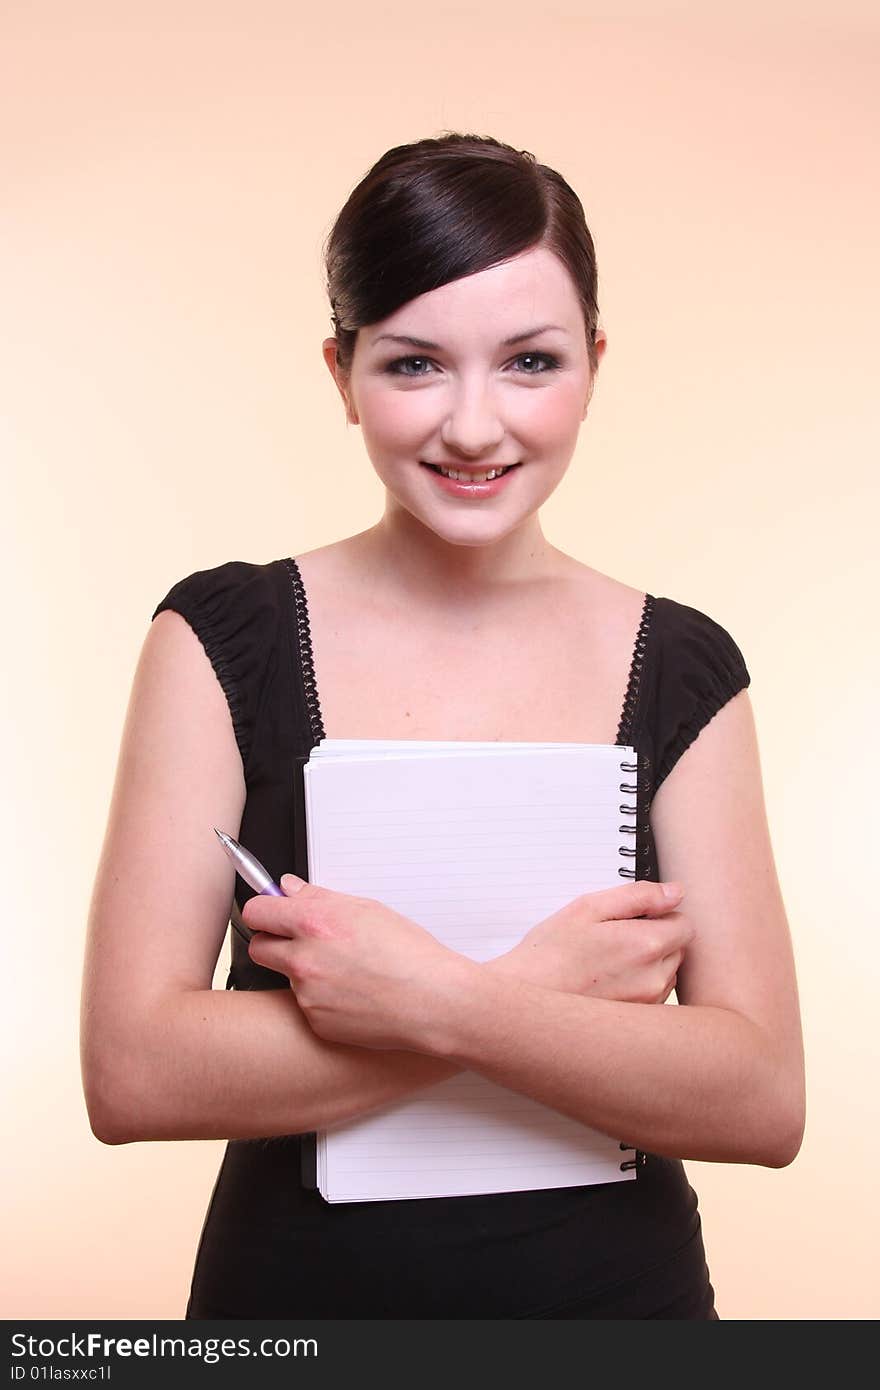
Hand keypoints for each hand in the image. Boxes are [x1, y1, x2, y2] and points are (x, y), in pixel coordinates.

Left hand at [242, 875, 472, 1051]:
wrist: (434, 1001)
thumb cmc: (410, 954)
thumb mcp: (367, 910)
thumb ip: (319, 897)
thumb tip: (288, 889)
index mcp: (315, 923)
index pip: (258, 911)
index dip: (264, 911)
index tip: (270, 912)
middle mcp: (305, 959)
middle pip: (258, 948)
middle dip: (273, 942)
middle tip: (299, 941)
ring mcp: (307, 994)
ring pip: (287, 977)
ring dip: (304, 971)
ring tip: (346, 971)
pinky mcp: (316, 1022)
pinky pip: (306, 1005)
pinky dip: (322, 999)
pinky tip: (352, 994)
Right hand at [486, 880, 693, 1004]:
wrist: (526, 1003)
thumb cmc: (549, 954)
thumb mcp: (588, 908)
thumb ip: (638, 896)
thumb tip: (675, 893)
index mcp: (645, 945)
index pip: (685, 924)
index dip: (662, 915)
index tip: (637, 916)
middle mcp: (653, 979)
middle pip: (679, 949)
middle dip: (657, 938)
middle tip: (616, 937)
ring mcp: (646, 1004)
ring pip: (668, 973)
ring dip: (650, 963)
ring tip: (609, 961)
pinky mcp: (637, 1022)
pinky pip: (654, 997)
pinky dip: (639, 986)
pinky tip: (608, 982)